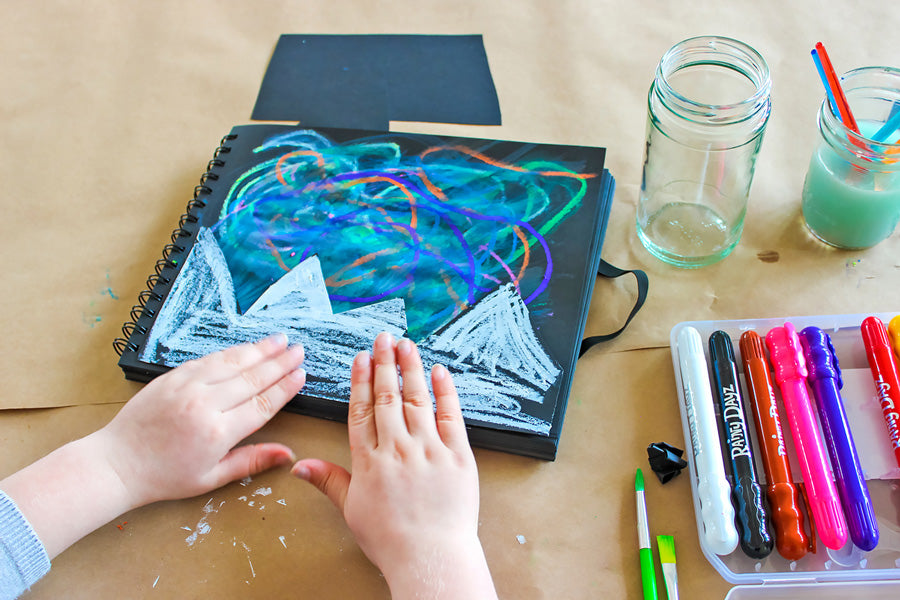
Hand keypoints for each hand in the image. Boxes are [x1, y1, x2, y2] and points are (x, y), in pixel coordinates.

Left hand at [1, 334, 305, 558]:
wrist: (118, 463)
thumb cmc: (164, 477)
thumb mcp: (211, 478)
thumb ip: (251, 462)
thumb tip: (288, 454)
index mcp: (218, 432)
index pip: (262, 403)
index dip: (285, 388)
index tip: (301, 375)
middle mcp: (205, 404)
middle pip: (252, 378)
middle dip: (279, 363)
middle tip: (299, 350)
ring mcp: (187, 386)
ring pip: (232, 362)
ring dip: (259, 350)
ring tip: (280, 340)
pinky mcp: (172, 377)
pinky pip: (208, 359)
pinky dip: (231, 352)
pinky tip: (246, 346)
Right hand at [292, 332, 496, 599]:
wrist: (431, 559)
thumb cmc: (391, 540)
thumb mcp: (351, 510)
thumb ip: (327, 480)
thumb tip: (297, 465)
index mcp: (370, 461)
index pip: (362, 410)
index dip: (361, 381)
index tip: (360, 358)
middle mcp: (398, 450)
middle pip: (388, 397)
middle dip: (385, 363)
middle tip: (383, 338)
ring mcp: (430, 450)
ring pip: (417, 400)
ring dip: (411, 369)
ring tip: (407, 345)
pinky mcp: (458, 456)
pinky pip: (452, 416)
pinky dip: (445, 392)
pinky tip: (439, 372)